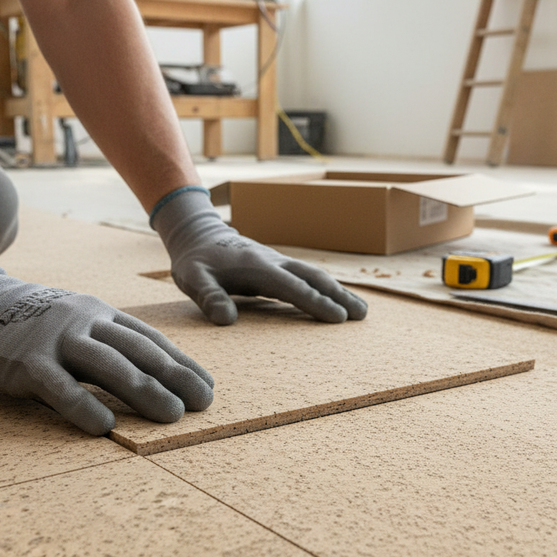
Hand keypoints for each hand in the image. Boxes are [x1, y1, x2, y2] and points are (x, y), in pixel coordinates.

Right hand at [0, 236, 213, 434]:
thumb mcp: (76, 321)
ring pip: (108, 366)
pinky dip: (83, 406)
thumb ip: (107, 344)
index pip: (150, 339)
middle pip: (138, 352)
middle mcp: (84, 322)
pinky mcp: (26, 362)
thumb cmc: (33, 321)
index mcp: (100, 314)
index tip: (207, 386)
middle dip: (175, 377)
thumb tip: (152, 378)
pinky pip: (59, 387)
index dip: (181, 363)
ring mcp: (56, 339)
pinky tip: (104, 427)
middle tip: (202, 403)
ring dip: (144, 391)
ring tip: (171, 416)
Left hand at [151, 187, 368, 325]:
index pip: (293, 287)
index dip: (316, 302)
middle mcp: (274, 262)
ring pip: (315, 276)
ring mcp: (278, 262)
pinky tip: (337, 301)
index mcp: (258, 267)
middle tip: (362, 316)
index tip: (338, 317)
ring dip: (338, 292)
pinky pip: (307, 277)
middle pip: (314, 278)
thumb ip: (209, 297)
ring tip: (360, 311)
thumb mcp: (193, 279)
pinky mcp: (278, 266)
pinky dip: (325, 288)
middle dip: (339, 296)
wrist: (198, 235)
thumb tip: (227, 320)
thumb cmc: (195, 262)